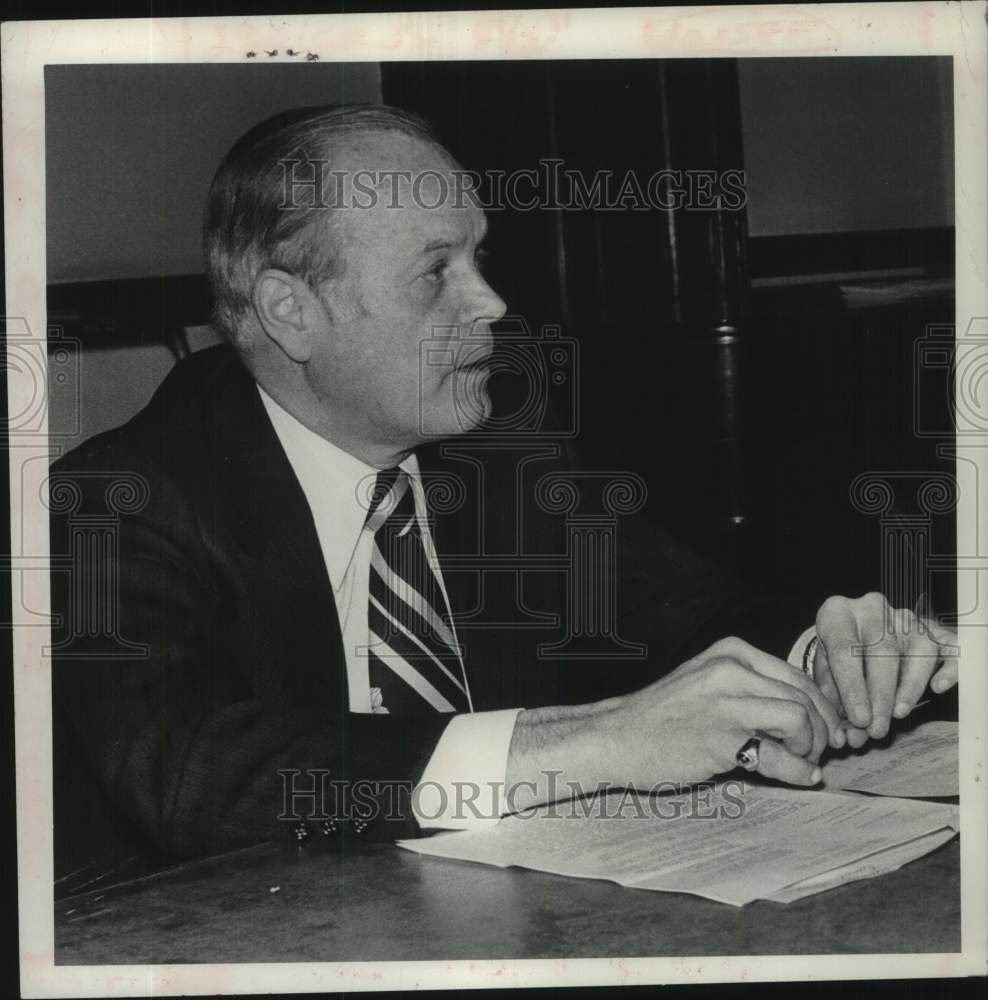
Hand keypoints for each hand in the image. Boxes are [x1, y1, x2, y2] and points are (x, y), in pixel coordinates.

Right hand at [598, 636, 842, 787]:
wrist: (616, 737)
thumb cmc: (662, 716)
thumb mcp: (706, 682)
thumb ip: (750, 689)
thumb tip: (807, 714)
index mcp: (731, 652)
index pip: (798, 676)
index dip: (822, 707)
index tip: (826, 731)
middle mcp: (731, 670)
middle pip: (805, 697)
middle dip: (822, 729)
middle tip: (818, 752)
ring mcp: (724, 702)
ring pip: (800, 719)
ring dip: (810, 747)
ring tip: (800, 761)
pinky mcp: (719, 738)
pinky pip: (779, 754)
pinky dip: (798, 770)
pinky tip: (800, 777)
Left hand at [814, 592, 959, 745]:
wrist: (854, 635)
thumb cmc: (837, 659)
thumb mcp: (825, 675)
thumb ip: (833, 703)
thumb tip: (845, 738)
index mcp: (837, 613)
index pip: (844, 650)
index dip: (852, 688)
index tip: (858, 719)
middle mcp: (871, 609)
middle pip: (881, 651)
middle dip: (880, 696)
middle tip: (876, 728)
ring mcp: (903, 617)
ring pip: (917, 649)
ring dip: (910, 686)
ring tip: (899, 714)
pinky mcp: (931, 629)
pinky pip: (949, 645)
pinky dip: (948, 667)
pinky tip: (938, 687)